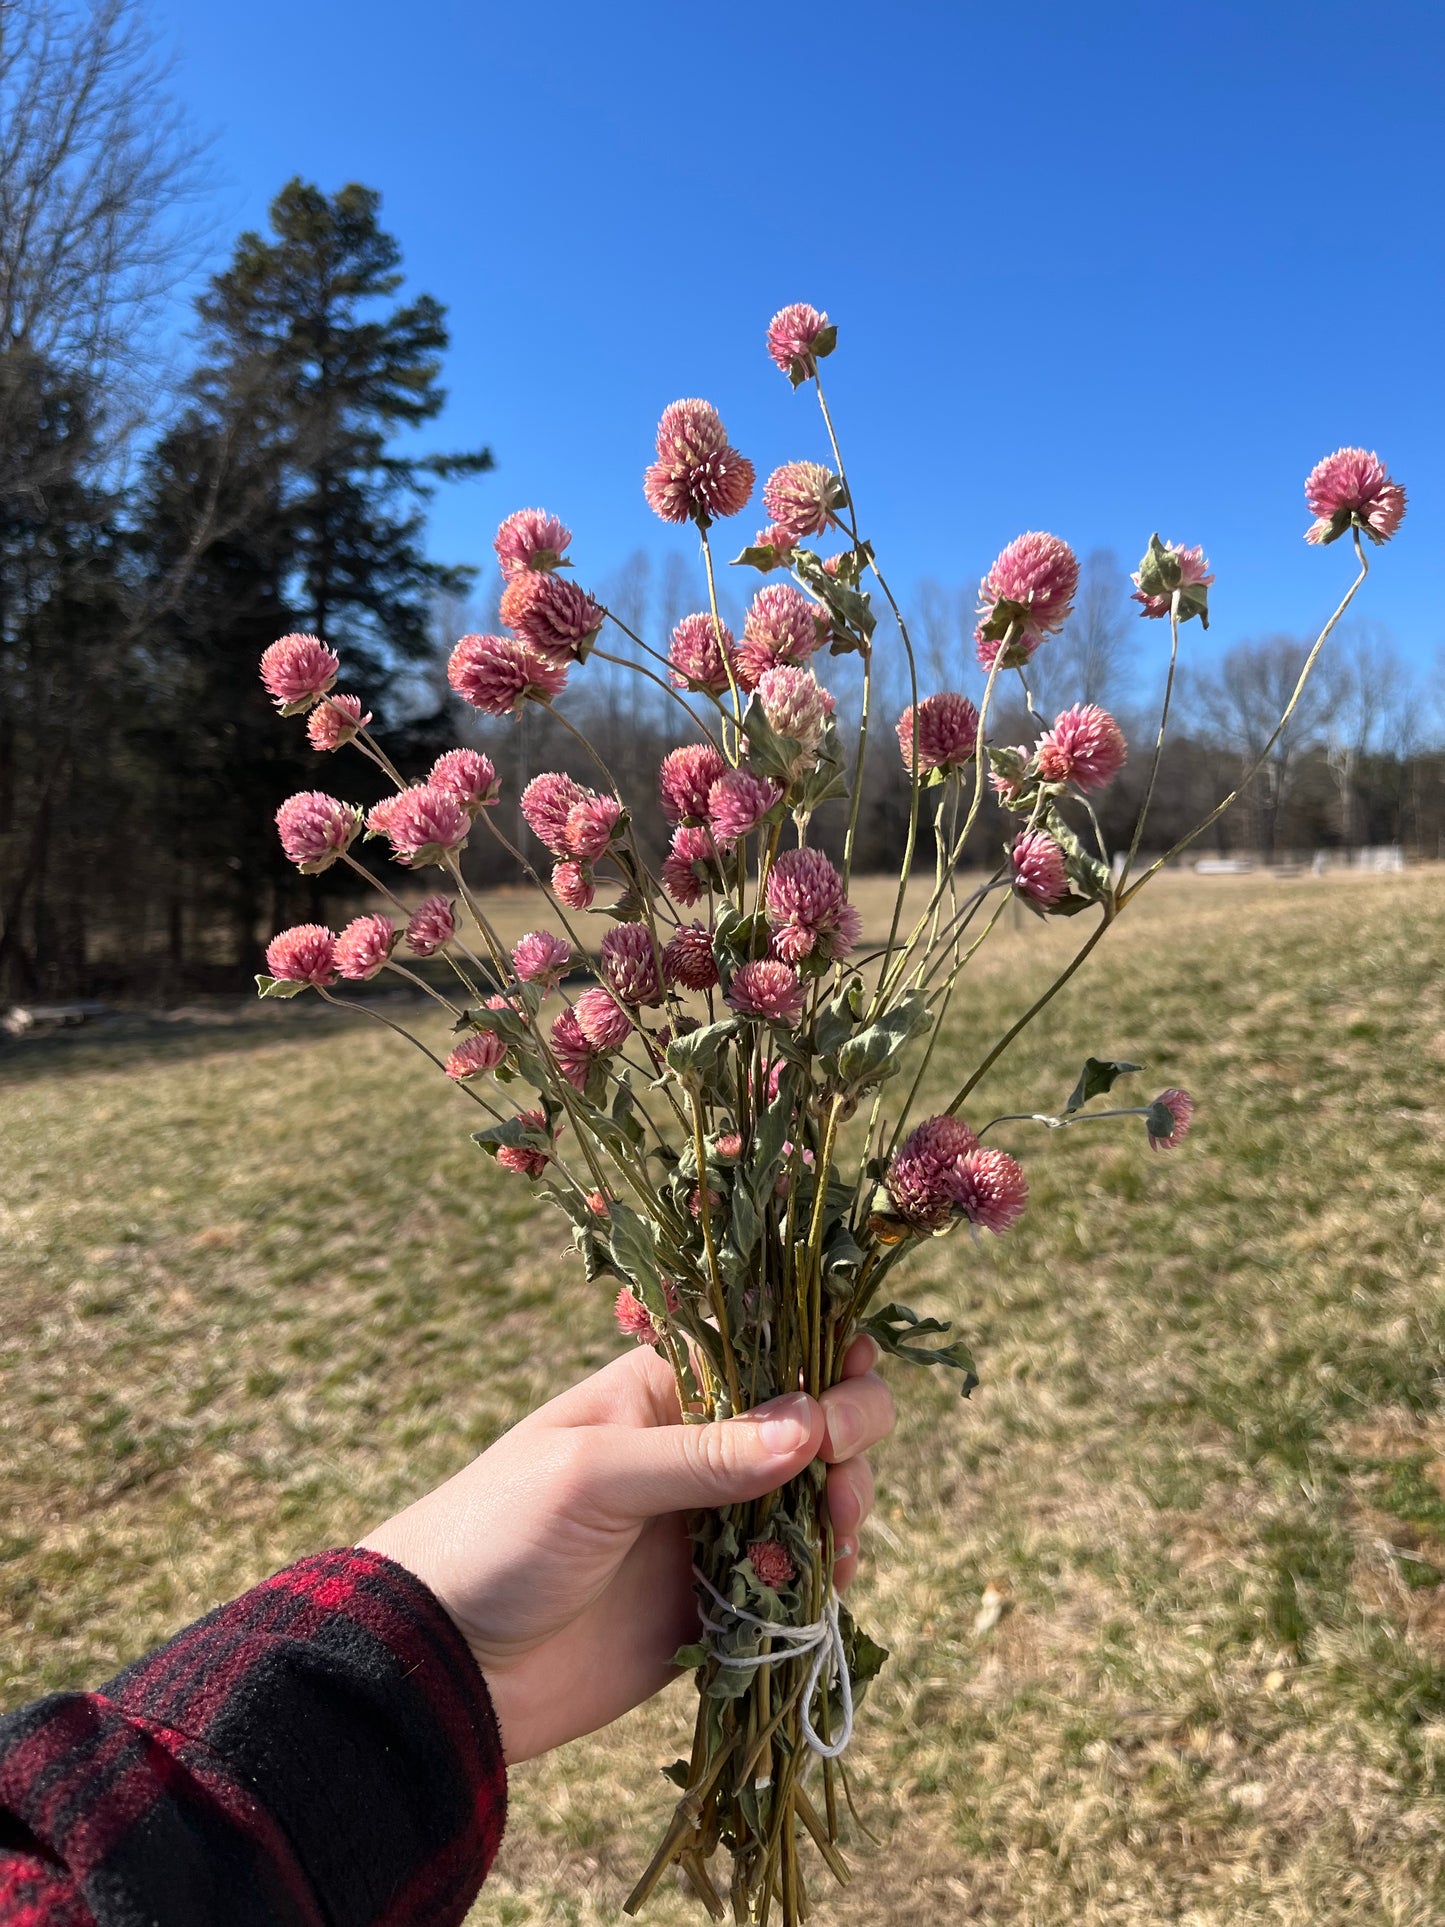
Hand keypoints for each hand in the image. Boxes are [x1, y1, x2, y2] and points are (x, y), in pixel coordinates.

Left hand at [360, 1334, 893, 1763]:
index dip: (821, 1359)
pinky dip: (822, 1579)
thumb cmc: (498, 1534)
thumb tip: (810, 1427)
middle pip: (808, 1420)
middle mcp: (698, 1449)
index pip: (766, 1349)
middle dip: (847, 1436)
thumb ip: (701, 1456)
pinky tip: (828, 1585)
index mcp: (663, 1390)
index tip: (843, 1397)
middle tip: (839, 1477)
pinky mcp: (714, 1603)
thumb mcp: (593, 1477)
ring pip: (812, 1499)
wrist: (445, 1662)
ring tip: (838, 1536)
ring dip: (845, 1507)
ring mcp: (709, 1526)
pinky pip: (791, 1581)